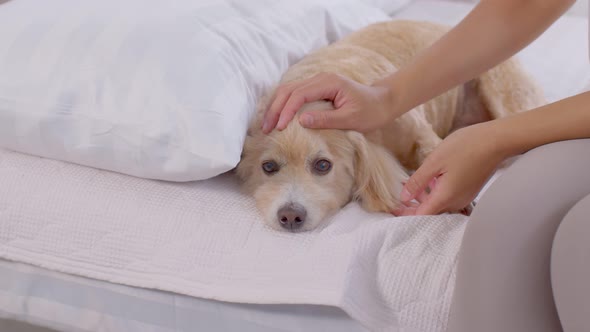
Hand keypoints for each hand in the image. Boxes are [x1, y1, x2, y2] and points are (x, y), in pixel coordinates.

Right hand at [261, 73, 396, 132]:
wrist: (382, 102)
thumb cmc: (370, 111)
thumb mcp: (351, 119)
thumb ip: (327, 119)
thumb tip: (301, 121)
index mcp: (328, 83)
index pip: (299, 95)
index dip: (286, 111)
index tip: (279, 128)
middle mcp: (319, 79)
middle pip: (288, 90)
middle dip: (275, 109)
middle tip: (266, 129)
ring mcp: (317, 82)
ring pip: (288, 91)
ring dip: (275, 107)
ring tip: (267, 125)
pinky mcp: (316, 89)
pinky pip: (294, 94)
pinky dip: (282, 105)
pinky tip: (276, 118)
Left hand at [394, 122, 507, 215]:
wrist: (497, 140)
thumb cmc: (465, 147)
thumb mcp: (434, 162)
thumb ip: (418, 181)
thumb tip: (404, 197)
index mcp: (445, 198)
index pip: (420, 216)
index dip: (404, 214)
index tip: (391, 208)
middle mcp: (456, 202)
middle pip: (429, 213)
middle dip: (412, 208)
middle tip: (397, 200)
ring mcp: (464, 197)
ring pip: (438, 206)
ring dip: (422, 200)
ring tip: (409, 188)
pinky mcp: (468, 190)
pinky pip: (447, 198)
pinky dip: (434, 194)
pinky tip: (428, 182)